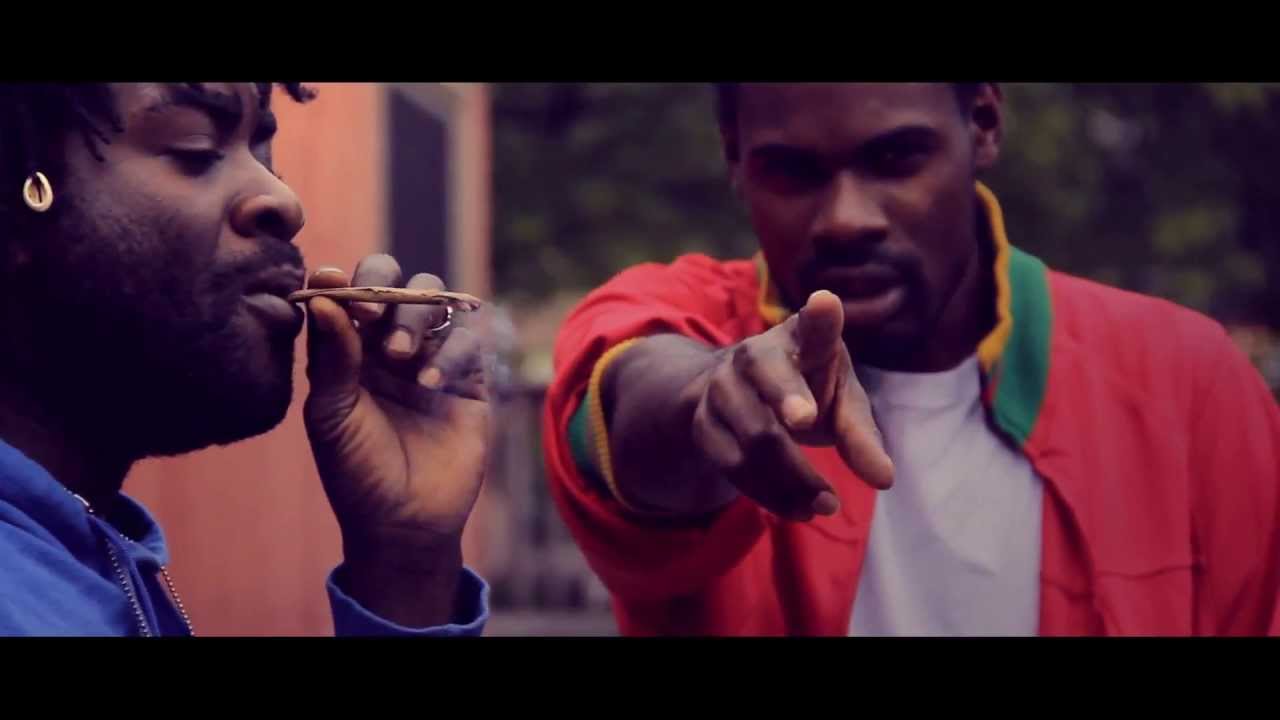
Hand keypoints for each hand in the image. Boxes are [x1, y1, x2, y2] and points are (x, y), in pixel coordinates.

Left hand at [300, 254, 490, 626]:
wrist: (405, 523)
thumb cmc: (356, 471)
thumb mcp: (330, 414)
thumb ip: (330, 354)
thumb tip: (319, 293)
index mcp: (347, 349)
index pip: (345, 292)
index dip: (342, 282)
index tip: (334, 287)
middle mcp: (389, 346)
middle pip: (394, 282)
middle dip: (383, 286)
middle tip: (370, 312)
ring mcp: (431, 358)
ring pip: (434, 300)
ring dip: (414, 316)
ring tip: (400, 356)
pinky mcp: (470, 378)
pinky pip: (467, 339)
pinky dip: (450, 352)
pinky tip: (430, 385)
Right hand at [689, 290, 892, 520]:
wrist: (738, 394)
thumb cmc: (806, 389)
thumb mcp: (840, 403)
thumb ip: (860, 435)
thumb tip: (885, 480)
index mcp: (802, 339)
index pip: (813, 325)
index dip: (820, 317)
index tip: (826, 303)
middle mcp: (755, 355)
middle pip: (767, 374)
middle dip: (785, 394)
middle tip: (808, 420)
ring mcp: (722, 387)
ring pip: (755, 436)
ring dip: (793, 477)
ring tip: (827, 504)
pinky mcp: (703, 425)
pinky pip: (734, 466)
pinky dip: (771, 494)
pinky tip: (800, 509)